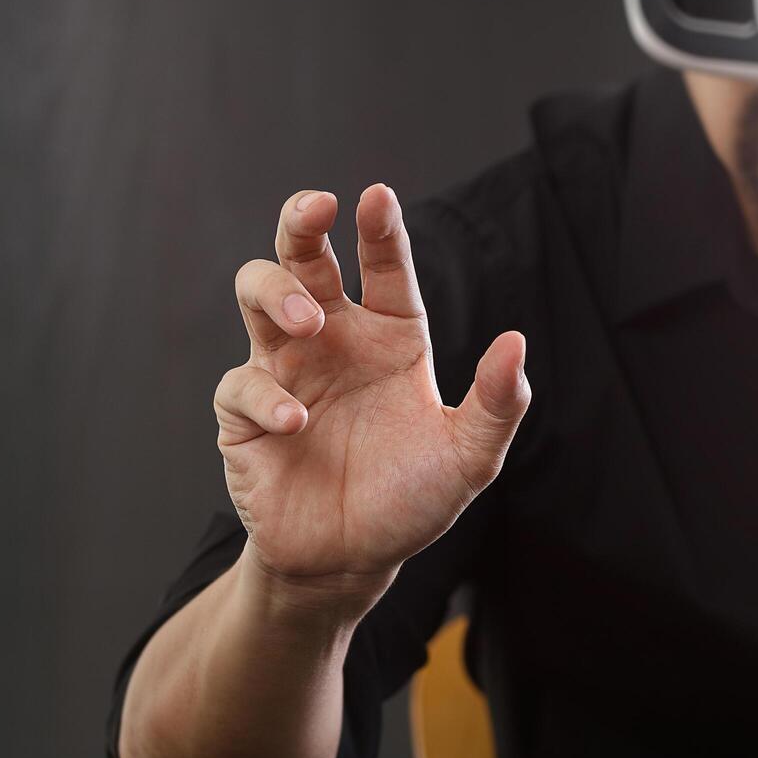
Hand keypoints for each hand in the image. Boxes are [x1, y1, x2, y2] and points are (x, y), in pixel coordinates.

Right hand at [214, 184, 529, 610]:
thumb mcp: (469, 458)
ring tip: (309, 319)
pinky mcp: (246, 416)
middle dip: (301, 224)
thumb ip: (496, 405)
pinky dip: (266, 396)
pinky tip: (298, 421)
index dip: (380, 231)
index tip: (377, 196)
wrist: (354, 561)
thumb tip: (515, 343)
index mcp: (391, 337)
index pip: (385, 267)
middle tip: (316, 209)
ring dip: (276, 292)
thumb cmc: (412, 499)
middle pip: (306, 259)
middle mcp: (336, 341)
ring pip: (258, 297)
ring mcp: (287, 372)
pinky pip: (242, 384)